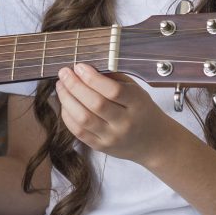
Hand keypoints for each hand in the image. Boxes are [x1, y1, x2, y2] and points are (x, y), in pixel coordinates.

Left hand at [55, 63, 176, 165]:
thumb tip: (85, 68)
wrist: (154, 143)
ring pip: (83, 118)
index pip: (113, 91)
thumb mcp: (136, 91)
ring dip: (66, 99)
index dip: (92, 78)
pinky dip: (67, 115)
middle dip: (74, 85)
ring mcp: (112, 137)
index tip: (79, 66)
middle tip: (64, 73)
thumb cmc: (142, 111)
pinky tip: (65, 103)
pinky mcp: (101, 147)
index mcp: (138, 105)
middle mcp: (126, 123)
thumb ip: (113, 79)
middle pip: (95, 104)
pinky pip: (78, 132)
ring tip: (61, 86)